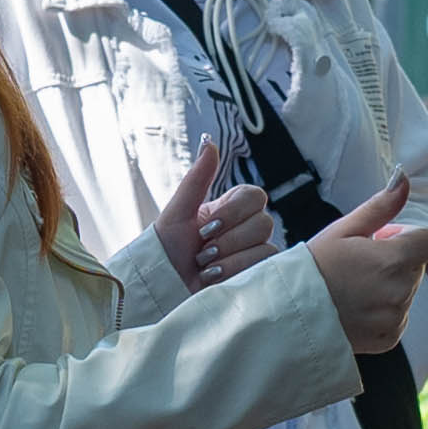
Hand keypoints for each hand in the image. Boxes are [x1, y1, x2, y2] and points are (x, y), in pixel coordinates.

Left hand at [154, 137, 279, 287]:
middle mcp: (245, 228)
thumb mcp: (178, 211)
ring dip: (229, 257)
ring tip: (206, 266)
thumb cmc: (166, 250)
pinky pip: (263, 265)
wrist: (163, 286)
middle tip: (202, 251)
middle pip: (263, 221)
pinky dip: (235, 271)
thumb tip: (209, 142)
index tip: (207, 226)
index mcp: (229, 208)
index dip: (234, 212)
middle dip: (228, 239)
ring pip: (264, 244)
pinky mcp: (256, 274)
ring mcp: (252, 251)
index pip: (255, 196)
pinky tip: (215, 278)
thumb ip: (197, 178)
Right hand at [306, 184, 427, 353]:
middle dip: (395, 260)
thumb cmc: (313, 266)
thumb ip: (381, 206)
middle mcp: (400, 291)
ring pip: (407, 292)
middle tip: (358, 263)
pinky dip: (383, 310)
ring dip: (390, 285)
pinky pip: (398, 317)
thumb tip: (405, 179)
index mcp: (393, 260)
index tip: (379, 240)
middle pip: (417, 266)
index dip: (406, 236)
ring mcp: (395, 317)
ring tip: (352, 287)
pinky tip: (356, 307)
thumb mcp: (344, 229)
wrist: (288, 314)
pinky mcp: (388, 338)